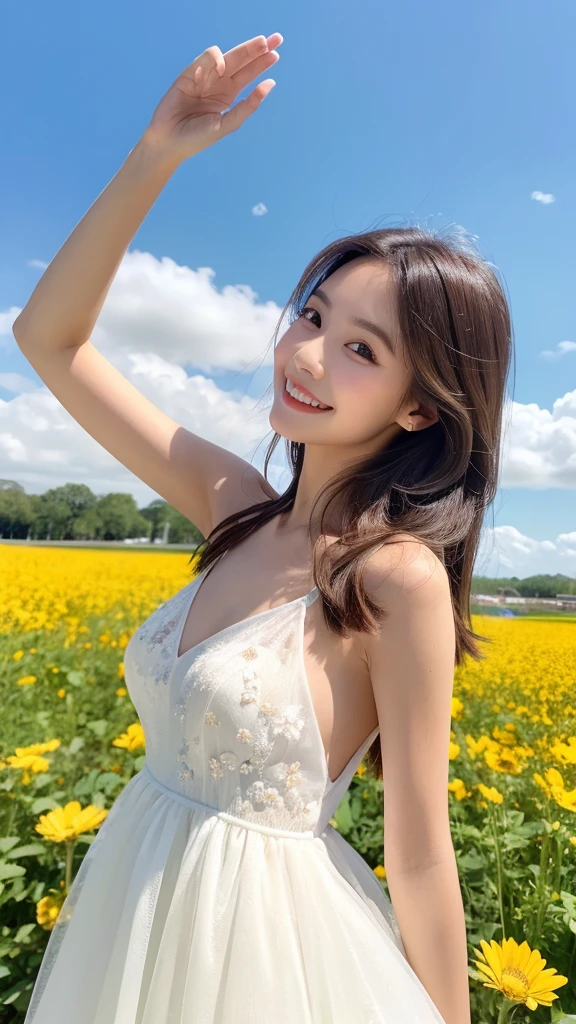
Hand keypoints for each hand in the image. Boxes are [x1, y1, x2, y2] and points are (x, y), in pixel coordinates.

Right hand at [142, 33, 282, 162]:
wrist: (170, 141)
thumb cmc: (198, 138)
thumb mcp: (227, 124)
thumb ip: (248, 105)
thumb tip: (270, 83)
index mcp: (229, 94)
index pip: (249, 73)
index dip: (262, 62)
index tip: (276, 53)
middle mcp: (219, 82)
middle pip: (242, 60)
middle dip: (258, 49)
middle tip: (276, 39)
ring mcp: (204, 76)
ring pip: (227, 56)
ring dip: (245, 50)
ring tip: (261, 45)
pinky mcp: (189, 74)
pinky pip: (205, 59)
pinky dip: (215, 59)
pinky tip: (222, 67)